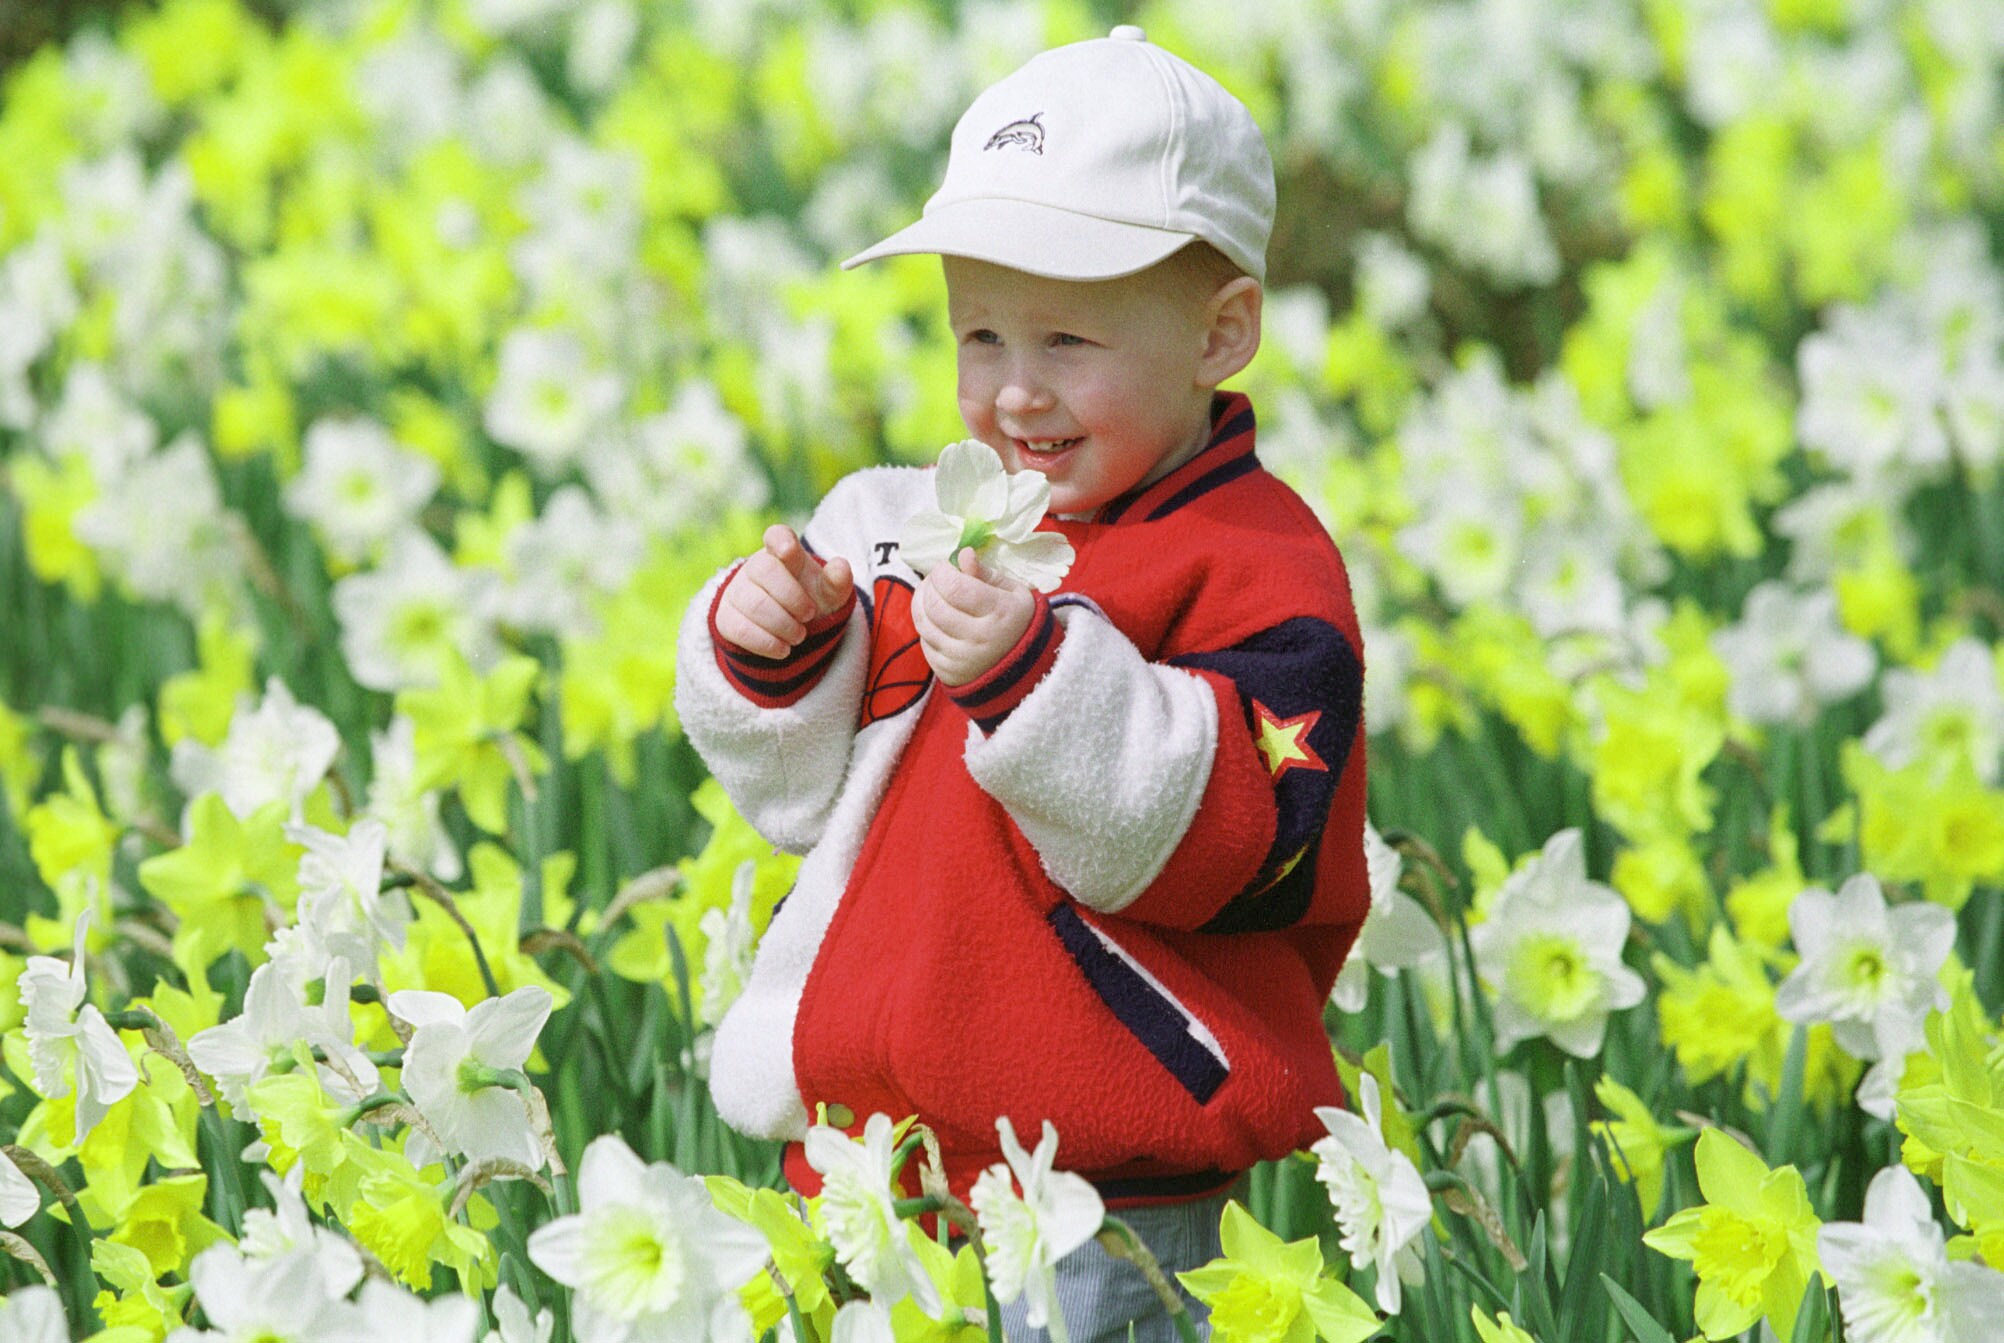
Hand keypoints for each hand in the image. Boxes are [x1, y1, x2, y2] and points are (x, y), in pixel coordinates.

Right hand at [715, 524, 853, 657]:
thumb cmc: (810, 601)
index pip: (777, 535)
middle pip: (765, 570)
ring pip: (754, 604)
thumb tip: (841, 566)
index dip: (781, 540)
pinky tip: (783, 649)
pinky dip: (766, 643)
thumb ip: (837, 581)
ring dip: (782, 625)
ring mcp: (736, 591)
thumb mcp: (828, 593)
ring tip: (799, 636)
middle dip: (792, 598)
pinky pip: (740, 629)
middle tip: (809, 616)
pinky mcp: (725, 617)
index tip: (788, 550)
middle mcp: (755, 567)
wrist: (787, 630)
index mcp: (783, 552)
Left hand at [911, 548, 1034, 686]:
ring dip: (922, 602)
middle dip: (930, 585)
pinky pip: (924, 641)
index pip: (954, 586)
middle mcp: (979, 639)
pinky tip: (938, 618)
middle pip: (934, 604)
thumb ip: (985, 573)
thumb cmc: (1017, 621)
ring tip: (934, 593)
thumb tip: (962, 554)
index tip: (947, 567)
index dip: (942, 571)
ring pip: (924, 622)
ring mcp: (961, 659)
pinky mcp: (947, 672)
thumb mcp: (1012, 592)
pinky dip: (927, 625)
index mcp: (1000, 613)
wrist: (1023, 667)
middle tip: (939, 579)